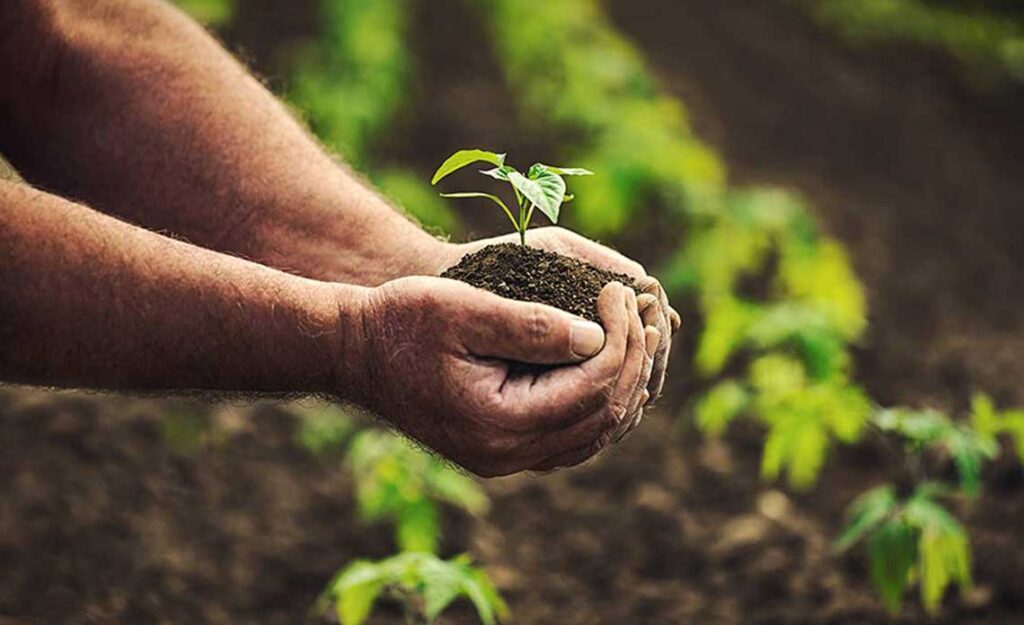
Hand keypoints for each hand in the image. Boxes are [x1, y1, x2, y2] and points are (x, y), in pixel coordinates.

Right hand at [347, 276, 650, 475]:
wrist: (353, 352)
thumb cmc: (401, 321)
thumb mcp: (463, 310)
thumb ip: (532, 326)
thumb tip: (597, 335)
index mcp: (500, 423)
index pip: (594, 387)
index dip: (620, 338)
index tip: (619, 291)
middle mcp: (507, 454)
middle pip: (603, 416)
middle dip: (633, 359)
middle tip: (643, 309)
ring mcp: (504, 458)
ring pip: (594, 434)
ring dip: (623, 384)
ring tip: (637, 334)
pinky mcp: (501, 447)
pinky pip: (571, 437)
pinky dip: (599, 404)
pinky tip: (608, 364)